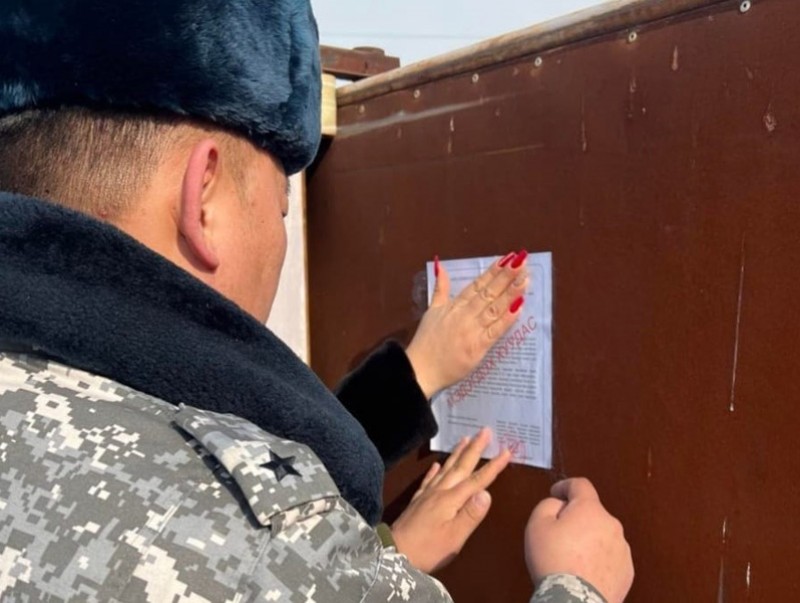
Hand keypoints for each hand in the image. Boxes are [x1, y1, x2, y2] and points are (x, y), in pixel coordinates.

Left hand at [391, 428, 510, 572]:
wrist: (393, 552)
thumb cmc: (428, 549)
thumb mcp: (454, 537)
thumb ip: (471, 514)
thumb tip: (487, 492)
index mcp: (452, 499)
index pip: (477, 480)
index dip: (493, 466)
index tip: (506, 450)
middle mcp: (440, 491)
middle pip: (461, 466)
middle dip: (475, 448)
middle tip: (485, 430)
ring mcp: (427, 494)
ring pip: (445, 468)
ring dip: (457, 453)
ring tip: (464, 439)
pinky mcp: (417, 501)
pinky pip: (429, 479)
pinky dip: (434, 470)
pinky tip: (436, 464)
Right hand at [406, 250, 529, 397]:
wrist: (421, 369)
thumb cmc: (426, 342)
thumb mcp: (432, 310)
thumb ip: (440, 289)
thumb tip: (440, 266)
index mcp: (454, 305)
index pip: (477, 285)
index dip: (492, 272)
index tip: (507, 258)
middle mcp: (464, 315)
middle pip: (488, 293)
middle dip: (506, 277)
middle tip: (522, 261)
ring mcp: (472, 331)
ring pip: (494, 308)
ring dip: (510, 293)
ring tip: (524, 279)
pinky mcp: (477, 348)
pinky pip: (495, 331)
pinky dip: (507, 319)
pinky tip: (519, 307)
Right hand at [525, 478, 633, 602]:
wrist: (576, 601)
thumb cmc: (554, 561)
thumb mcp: (537, 525)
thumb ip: (547, 504)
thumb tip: (559, 504)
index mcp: (590, 509)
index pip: (580, 484)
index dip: (565, 485)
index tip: (556, 493)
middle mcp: (611, 524)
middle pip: (591, 512)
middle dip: (576, 518)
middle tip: (558, 534)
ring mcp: (622, 549)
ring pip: (601, 535)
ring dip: (588, 539)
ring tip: (570, 558)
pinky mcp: (626, 571)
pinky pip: (609, 557)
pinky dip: (598, 559)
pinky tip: (583, 571)